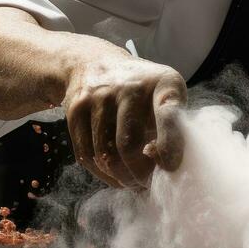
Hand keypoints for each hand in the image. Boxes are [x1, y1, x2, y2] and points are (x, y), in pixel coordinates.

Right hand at [62, 48, 186, 187]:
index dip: (170, 144)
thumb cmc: (143, 91)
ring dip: (120, 177)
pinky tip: (113, 175)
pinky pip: (86, 154)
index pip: (168, 115)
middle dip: (140, 174)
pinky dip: (101, 173)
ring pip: (105, 155)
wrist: (95, 63)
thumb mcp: (166, 96)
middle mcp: (130, 87)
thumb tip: (164, 166)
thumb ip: (172, 128)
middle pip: (130, 145)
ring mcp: (99, 97)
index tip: (171, 168)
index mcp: (163, 84)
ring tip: (131, 181)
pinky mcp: (76, 109)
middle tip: (146, 184)